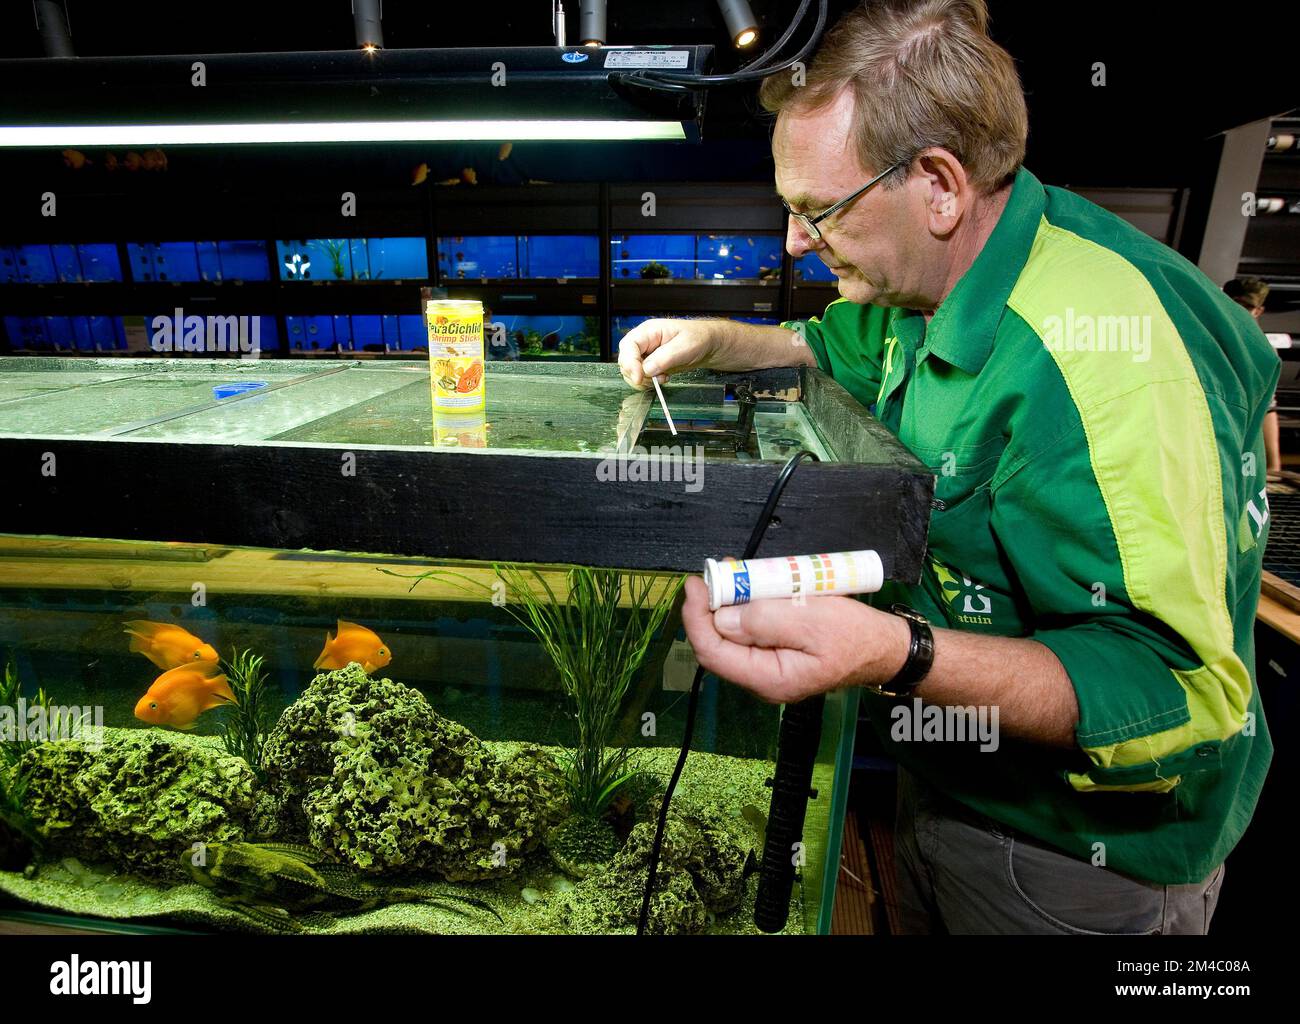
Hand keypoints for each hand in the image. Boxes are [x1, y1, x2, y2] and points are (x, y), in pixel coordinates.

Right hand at [618, 318, 716, 389]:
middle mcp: (644, 342)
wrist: (707, 345)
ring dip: (644, 380)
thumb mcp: (684, 346)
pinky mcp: (650, 365)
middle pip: (625, 360)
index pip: (629, 346)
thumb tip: (647, 369)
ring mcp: (646, 354)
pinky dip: (649, 382)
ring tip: (663, 377)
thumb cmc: (698, 338)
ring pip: (631, 371)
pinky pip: (641, 376)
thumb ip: (664, 357)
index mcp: (649, 331)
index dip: (630, 363)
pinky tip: (663, 378)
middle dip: (636, 373)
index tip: (639, 377)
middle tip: (655, 379)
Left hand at [679, 576, 910, 702]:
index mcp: (769, 678)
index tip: (696, 584)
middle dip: (710, 607)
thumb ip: (765, 621)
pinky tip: (750, 586)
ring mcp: (768, 667)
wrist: (884, 648)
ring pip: (732, 635)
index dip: (696, 618)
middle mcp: (762, 678)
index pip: (713, 654)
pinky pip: (749, 631)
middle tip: (716, 572)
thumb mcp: (812, 621)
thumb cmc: (855, 636)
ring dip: (727, 603)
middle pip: (718, 644)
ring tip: (732, 572)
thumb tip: (721, 617)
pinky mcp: (776, 652)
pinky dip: (745, 606)